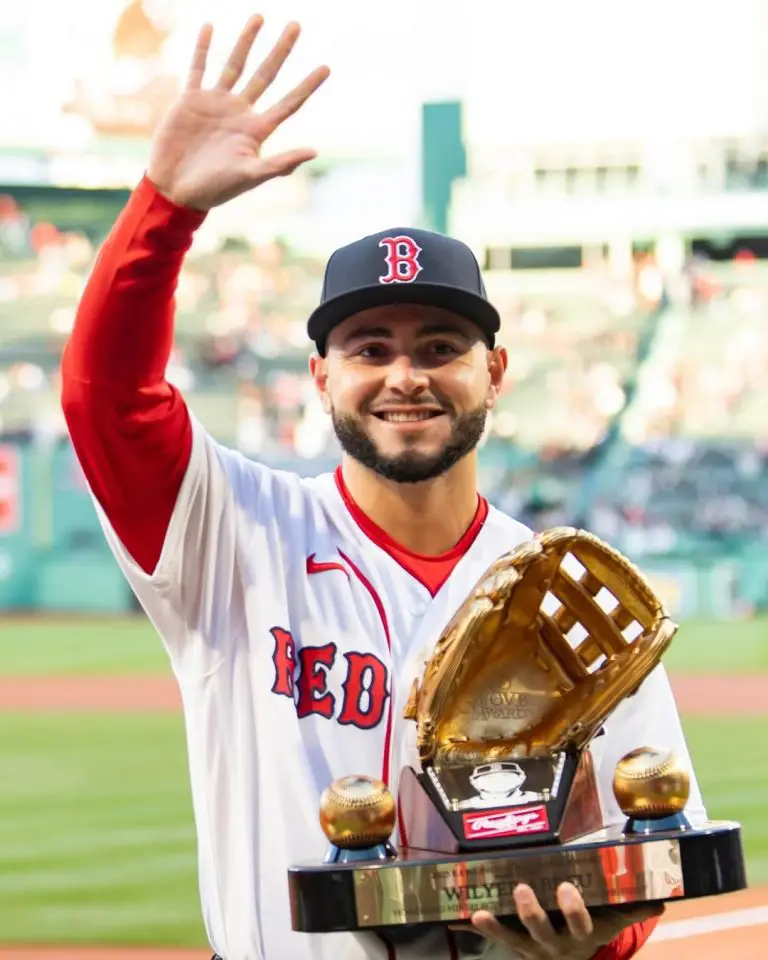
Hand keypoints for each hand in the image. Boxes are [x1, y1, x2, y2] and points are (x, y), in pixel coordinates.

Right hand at [147, 15, 329, 210]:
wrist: (176, 189)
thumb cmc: (215, 189)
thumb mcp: (250, 176)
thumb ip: (280, 163)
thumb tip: (314, 152)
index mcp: (256, 130)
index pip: (289, 103)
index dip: (307, 86)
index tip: (326, 68)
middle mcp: (240, 113)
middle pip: (266, 75)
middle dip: (281, 50)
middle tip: (296, 25)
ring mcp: (216, 104)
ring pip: (235, 64)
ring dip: (247, 41)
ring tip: (259, 16)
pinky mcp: (191, 100)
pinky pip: (199, 68)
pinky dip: (203, 49)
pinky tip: (210, 28)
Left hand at [450, 882, 663, 958]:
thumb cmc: (593, 931)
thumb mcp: (613, 923)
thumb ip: (634, 910)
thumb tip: (664, 897)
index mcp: (583, 934)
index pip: (582, 924)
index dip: (573, 909)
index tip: (567, 888)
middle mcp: (556, 943)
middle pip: (544, 931)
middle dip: (533, 912)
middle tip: (523, 889)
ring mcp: (533, 947)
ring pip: (517, 937)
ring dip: (501, 924)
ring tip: (484, 908)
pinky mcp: (516, 945)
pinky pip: (498, 938)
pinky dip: (483, 928)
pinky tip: (467, 916)